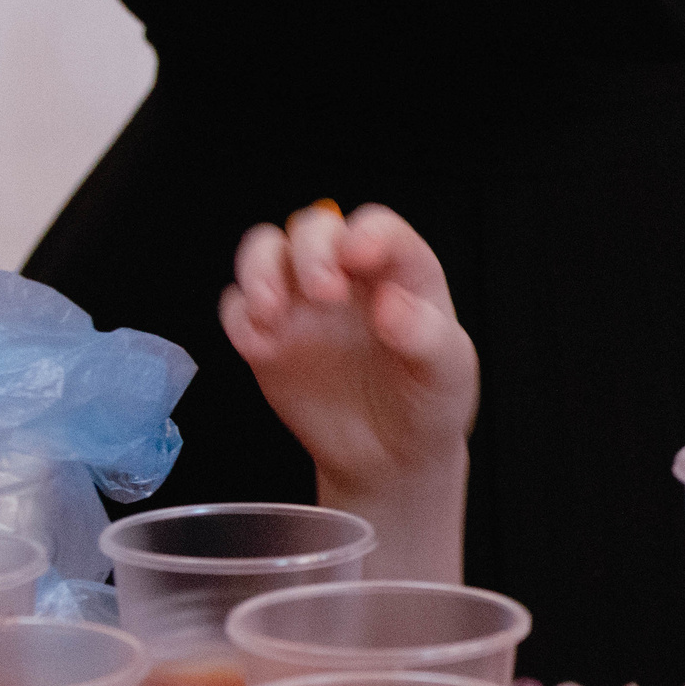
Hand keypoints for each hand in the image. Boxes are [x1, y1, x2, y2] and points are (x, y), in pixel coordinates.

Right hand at [219, 203, 476, 498]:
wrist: (392, 456)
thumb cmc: (429, 402)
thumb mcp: (447, 373)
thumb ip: (427, 336)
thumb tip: (390, 304)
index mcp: (401, 272)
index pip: (379, 228)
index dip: (367, 233)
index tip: (359, 255)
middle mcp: (348, 276)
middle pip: (314, 228)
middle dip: (311, 250)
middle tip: (323, 292)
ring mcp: (303, 303)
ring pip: (265, 253)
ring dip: (258, 269)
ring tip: (271, 309)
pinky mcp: (268, 337)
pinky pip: (237, 309)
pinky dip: (239, 316)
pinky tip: (260, 345)